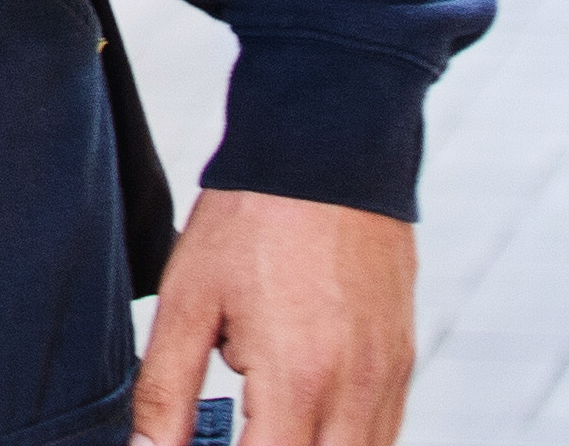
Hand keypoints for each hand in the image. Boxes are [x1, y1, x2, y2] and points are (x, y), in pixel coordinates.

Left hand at [134, 188, 415, 445]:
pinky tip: (301, 414)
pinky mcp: (403, 363)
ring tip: (262, 421)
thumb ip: (165, 390)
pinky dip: (342, 439)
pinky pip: (383, 433)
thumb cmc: (251, 220)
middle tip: (233, 435)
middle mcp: (356, 391)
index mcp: (298, 379)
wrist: (326, 151)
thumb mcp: (188, 300)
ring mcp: (389, 379)